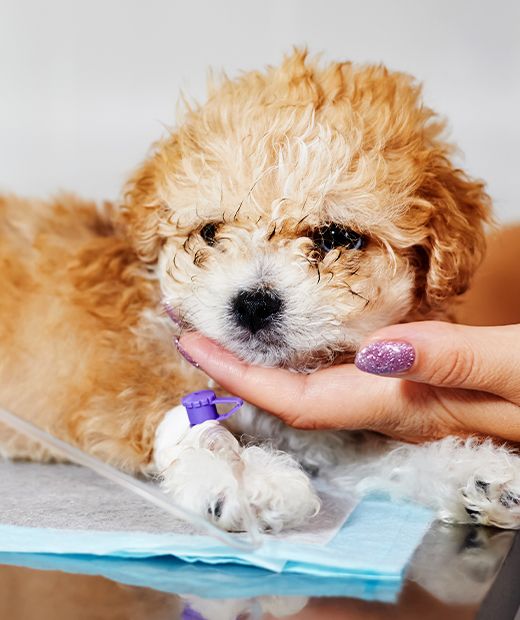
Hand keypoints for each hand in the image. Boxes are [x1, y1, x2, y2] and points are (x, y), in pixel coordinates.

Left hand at [177, 322, 519, 442]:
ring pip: (307, 387)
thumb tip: (375, 350)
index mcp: (401, 404)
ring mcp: (393, 395)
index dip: (240, 379)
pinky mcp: (406, 379)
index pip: (298, 401)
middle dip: (233, 372)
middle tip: (190, 332)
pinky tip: (290, 336)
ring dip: (260, 362)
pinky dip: (298, 354)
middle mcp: (386, 405)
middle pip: (289, 399)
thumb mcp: (513, 370)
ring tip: (222, 331)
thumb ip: (451, 358)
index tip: (191, 345)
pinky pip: (333, 371)